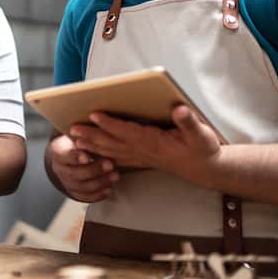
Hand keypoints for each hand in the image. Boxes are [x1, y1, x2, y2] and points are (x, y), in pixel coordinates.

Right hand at [45, 134, 118, 201]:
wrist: (69, 154)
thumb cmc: (77, 141)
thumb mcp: (78, 135)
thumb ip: (85, 137)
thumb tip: (95, 135)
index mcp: (58, 152)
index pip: (65, 155)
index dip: (75, 157)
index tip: (87, 157)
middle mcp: (59, 169)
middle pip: (76, 173)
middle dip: (95, 170)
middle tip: (111, 164)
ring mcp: (66, 183)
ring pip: (83, 187)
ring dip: (101, 182)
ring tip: (115, 176)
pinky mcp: (74, 192)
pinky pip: (86, 197)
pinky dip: (99, 194)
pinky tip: (109, 189)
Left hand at [74, 106, 221, 183]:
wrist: (206, 169)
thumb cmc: (202, 148)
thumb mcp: (201, 134)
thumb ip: (189, 122)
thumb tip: (180, 109)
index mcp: (154, 142)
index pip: (128, 131)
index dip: (110, 123)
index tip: (94, 114)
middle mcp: (143, 151)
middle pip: (113, 142)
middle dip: (92, 135)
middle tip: (71, 129)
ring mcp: (141, 157)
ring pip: (111, 151)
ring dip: (92, 145)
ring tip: (74, 139)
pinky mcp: (141, 160)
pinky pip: (117, 159)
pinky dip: (102, 155)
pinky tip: (90, 153)